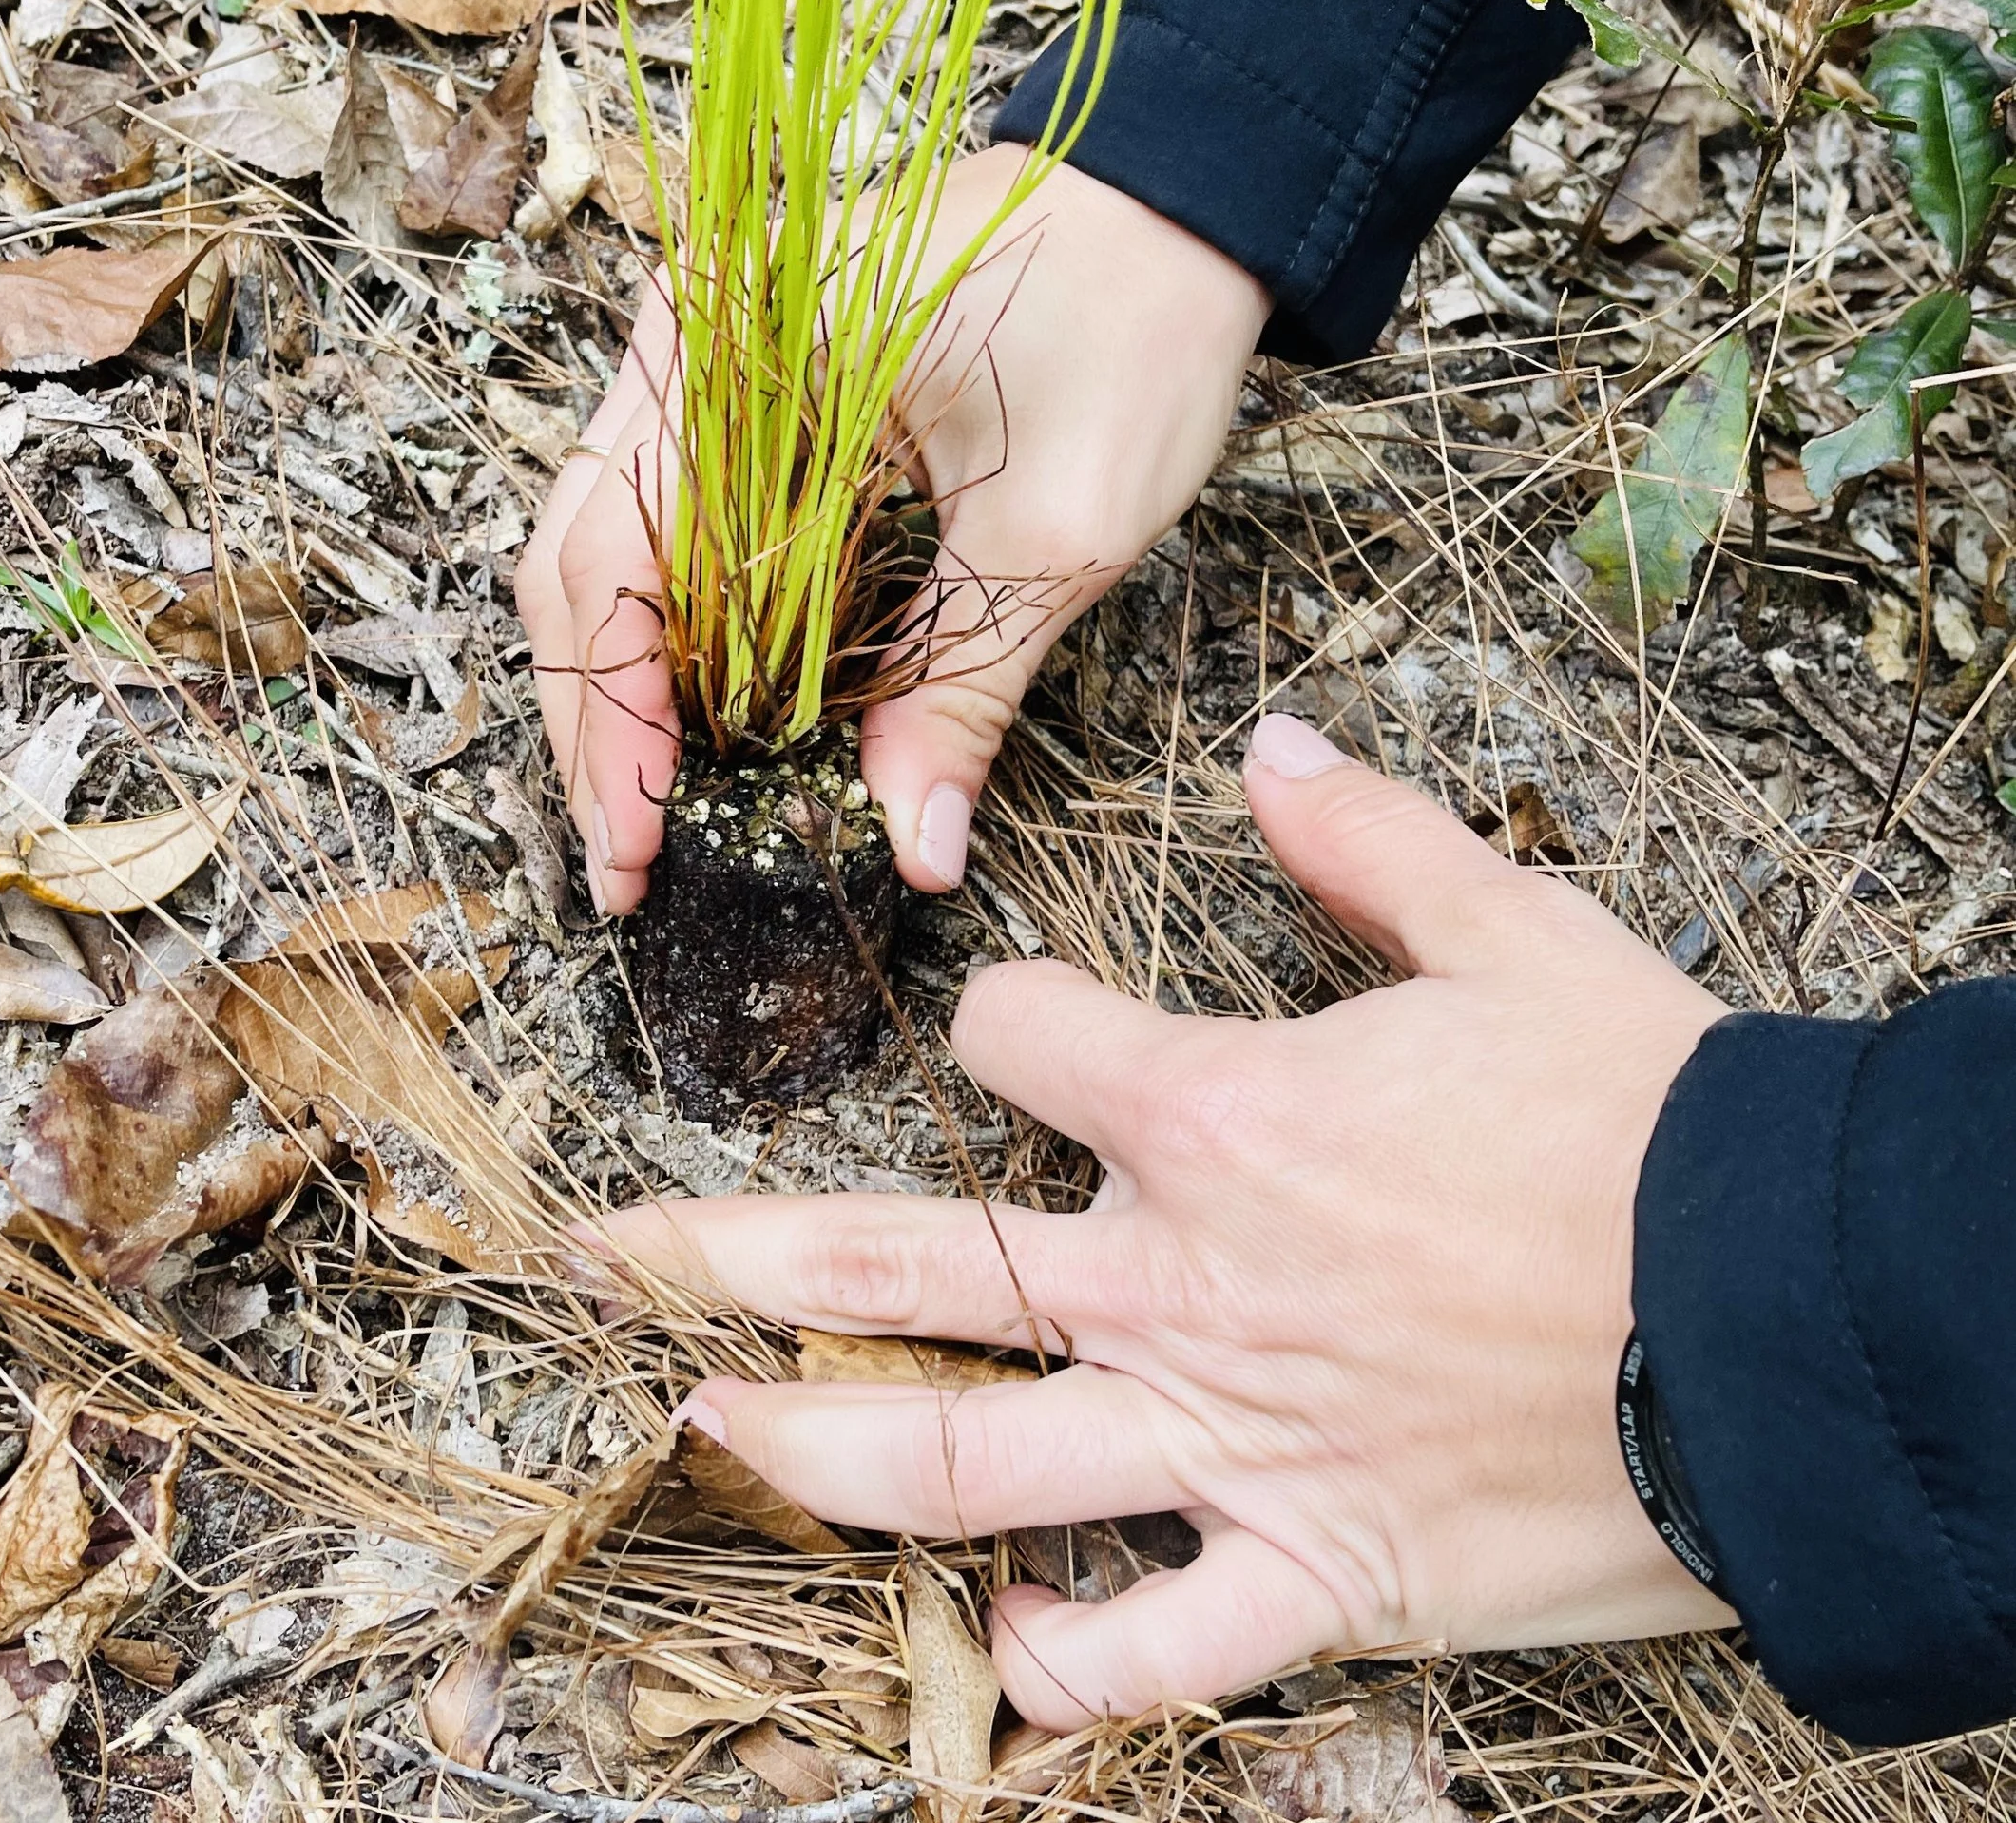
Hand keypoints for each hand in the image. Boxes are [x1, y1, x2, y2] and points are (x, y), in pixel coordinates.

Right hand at [515, 149, 1267, 912]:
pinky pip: (666, 522)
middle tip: (629, 863)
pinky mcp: (741, 389)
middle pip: (579, 561)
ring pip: (604, 547)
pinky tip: (694, 722)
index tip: (639, 845)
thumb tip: (913, 849)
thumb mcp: (1056, 530)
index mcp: (737, 345)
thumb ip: (963, 694)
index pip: (616, 558)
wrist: (1183, 203)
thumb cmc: (1134, 322)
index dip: (613, 722)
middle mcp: (688, 339)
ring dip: (616, 687)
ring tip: (649, 814)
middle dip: (595, 727)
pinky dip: (669, 630)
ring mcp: (704, 357)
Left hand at [585, 715, 1734, 1727]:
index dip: (996, 1017)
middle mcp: (1184, 1277)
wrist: (1803, 1320)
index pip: (1013, 1039)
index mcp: (1219, 1115)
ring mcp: (1230, 1436)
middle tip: (604, 1251)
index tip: (1011, 1026)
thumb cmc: (1659, 1126)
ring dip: (808, 1449)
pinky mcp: (1315, 1569)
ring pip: (966, 1459)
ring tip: (693, 1429)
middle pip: (906, 1263)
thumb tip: (1274, 747)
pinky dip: (1067, 1661)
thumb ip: (1366, 839)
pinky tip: (996, 1652)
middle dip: (732, 1251)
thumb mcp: (1518, 933)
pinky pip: (1159, 1647)